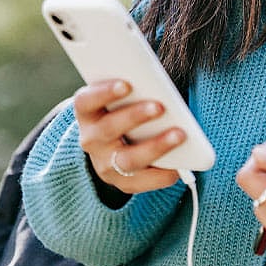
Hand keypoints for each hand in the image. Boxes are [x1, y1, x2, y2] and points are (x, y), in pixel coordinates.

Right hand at [75, 79, 185, 194]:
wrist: (114, 146)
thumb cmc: (125, 110)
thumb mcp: (122, 98)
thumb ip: (136, 88)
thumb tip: (158, 84)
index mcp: (87, 113)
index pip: (86, 101)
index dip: (104, 92)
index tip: (126, 84)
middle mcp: (91, 139)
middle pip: (108, 129)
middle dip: (135, 117)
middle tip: (160, 106)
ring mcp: (104, 164)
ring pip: (127, 159)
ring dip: (155, 146)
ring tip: (179, 134)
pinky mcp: (122, 182)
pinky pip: (142, 181)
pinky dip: (162, 174)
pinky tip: (180, 165)